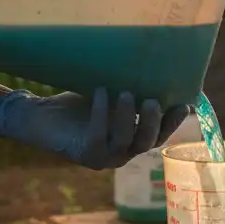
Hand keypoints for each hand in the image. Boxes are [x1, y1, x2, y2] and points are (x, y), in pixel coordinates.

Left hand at [0, 88, 187, 169]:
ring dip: (128, 118)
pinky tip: (102, 92)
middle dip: (153, 122)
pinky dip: (101, 113)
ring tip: (128, 93)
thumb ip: (132, 91)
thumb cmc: (77, 104)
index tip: (183, 104)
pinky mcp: (84, 154)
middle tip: (152, 99)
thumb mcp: (110, 96)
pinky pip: (98, 135)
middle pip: (146, 142)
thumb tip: (156, 66)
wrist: (41, 116)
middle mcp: (121, 153)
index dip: (172, 123)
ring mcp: (104, 157)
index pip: (158, 136)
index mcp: (132, 140)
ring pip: (125, 142)